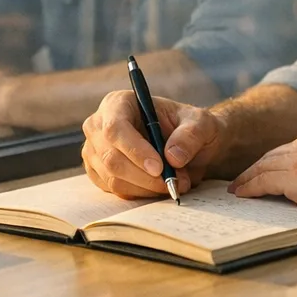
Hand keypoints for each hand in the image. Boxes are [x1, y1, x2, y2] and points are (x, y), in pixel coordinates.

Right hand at [81, 90, 226, 198]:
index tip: (159, 167)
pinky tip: (159, 186)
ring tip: (176, 182)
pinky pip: (117, 191)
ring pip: (114, 179)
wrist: (186, 145)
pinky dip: (142, 194)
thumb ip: (190, 135)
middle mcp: (99, 126)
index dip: (134, 150)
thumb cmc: (189, 127)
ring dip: (148, 187)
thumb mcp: (200, 123)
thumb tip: (172, 157)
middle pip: (111, 158)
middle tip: (176, 182)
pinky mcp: (99, 174)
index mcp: (118, 103)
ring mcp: (95, 152)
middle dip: (145, 176)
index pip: (115, 128)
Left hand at [229, 125, 296, 221]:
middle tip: (244, 178)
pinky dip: (250, 187)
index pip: (294, 147)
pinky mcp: (295, 177)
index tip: (270, 169)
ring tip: (238, 187)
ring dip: (248, 177)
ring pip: (264, 166)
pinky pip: (263, 181)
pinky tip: (242, 194)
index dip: (279, 160)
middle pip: (275, 154)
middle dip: (258, 166)